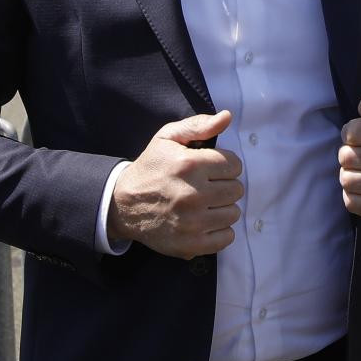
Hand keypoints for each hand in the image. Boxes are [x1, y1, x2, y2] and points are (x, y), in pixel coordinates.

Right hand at [107, 110, 243, 258]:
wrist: (123, 205)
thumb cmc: (151, 168)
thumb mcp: (167, 138)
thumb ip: (198, 125)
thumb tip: (227, 116)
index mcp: (188, 165)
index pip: (234, 165)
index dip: (225, 165)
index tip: (211, 169)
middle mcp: (192, 195)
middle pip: (236, 190)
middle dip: (224, 185)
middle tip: (207, 186)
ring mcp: (192, 223)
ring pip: (233, 213)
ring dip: (222, 208)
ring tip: (204, 204)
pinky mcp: (191, 244)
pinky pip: (226, 237)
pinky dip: (219, 230)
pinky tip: (204, 221)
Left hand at [338, 97, 360, 223]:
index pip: (351, 132)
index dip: (349, 135)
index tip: (359, 138)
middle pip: (346, 157)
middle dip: (346, 156)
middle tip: (359, 158)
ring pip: (347, 180)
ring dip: (348, 176)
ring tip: (360, 172)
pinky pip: (352, 202)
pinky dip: (351, 196)